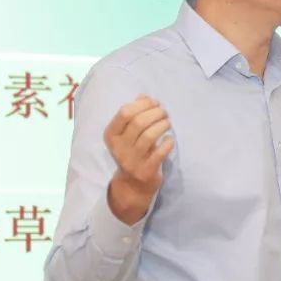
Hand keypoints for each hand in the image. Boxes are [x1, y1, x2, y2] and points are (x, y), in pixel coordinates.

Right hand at [103, 95, 173, 224]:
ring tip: (168, 123)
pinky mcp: (146, 171)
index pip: (124, 113)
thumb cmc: (132, 153)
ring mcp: (132, 161)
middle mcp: (119, 148)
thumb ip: (134, 114)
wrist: (133, 185)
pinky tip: (169, 139)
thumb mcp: (127, 135)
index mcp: (111, 136)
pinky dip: (167, 142)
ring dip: (162, 125)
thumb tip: (144, 96)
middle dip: (155, 113)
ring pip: (149, 136)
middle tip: (164, 113)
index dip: (142, 104)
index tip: (155, 103)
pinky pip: (160, 152)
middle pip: (138, 122)